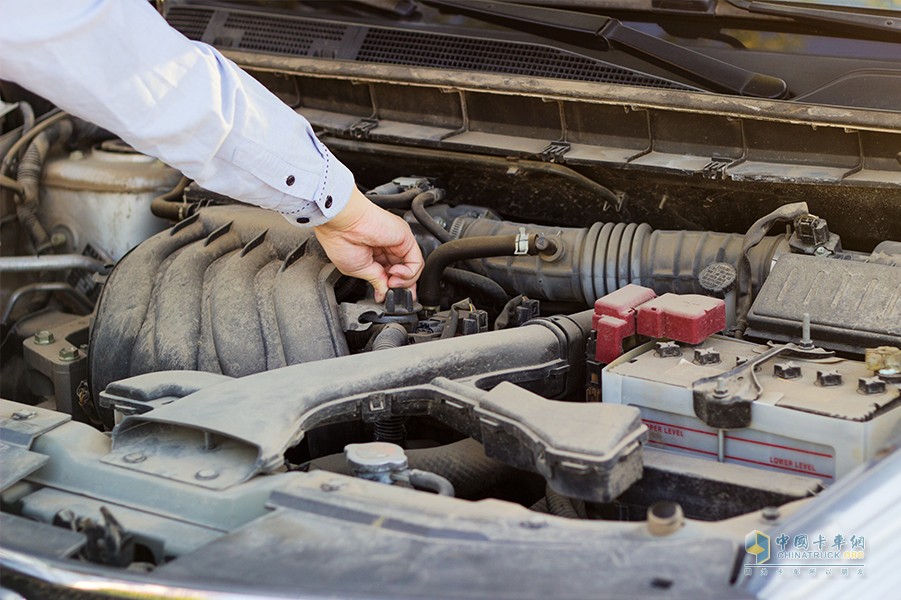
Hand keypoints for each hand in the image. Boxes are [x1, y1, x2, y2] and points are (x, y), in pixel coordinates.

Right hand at [314, 187, 422, 301]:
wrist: (342, 223)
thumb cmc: (340, 239)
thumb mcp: (358, 269)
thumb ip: (376, 280)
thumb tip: (384, 293)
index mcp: (375, 253)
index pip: (392, 274)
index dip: (394, 288)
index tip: (390, 297)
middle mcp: (388, 247)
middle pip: (406, 272)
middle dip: (402, 287)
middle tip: (393, 294)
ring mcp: (398, 242)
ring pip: (414, 269)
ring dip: (404, 282)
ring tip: (390, 282)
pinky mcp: (405, 238)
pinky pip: (416, 261)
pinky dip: (409, 273)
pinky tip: (395, 273)